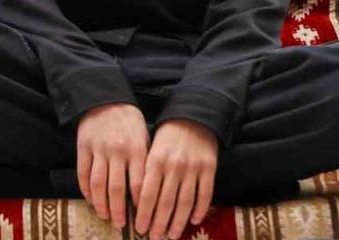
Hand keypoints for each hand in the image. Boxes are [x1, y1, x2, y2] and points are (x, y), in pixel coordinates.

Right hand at [76, 102, 148, 229]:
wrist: (104, 99)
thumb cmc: (130, 121)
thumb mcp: (145, 137)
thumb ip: (146, 162)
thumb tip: (151, 191)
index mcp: (137, 149)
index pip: (139, 185)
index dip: (140, 205)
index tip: (143, 219)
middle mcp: (117, 151)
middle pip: (116, 189)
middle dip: (119, 210)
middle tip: (122, 225)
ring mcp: (98, 150)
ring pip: (98, 184)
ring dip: (101, 203)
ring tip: (105, 216)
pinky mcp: (83, 148)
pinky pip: (83, 173)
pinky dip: (86, 189)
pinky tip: (90, 199)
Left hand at [134, 119, 217, 239]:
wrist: (192, 117)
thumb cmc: (166, 136)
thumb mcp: (150, 149)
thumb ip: (145, 171)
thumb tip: (136, 200)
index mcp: (154, 161)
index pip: (147, 193)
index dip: (143, 213)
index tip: (139, 228)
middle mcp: (173, 166)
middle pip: (165, 201)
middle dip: (158, 222)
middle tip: (153, 237)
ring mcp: (193, 169)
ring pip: (184, 202)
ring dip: (177, 222)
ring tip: (171, 236)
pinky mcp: (209, 169)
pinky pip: (204, 194)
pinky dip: (199, 209)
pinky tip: (193, 221)